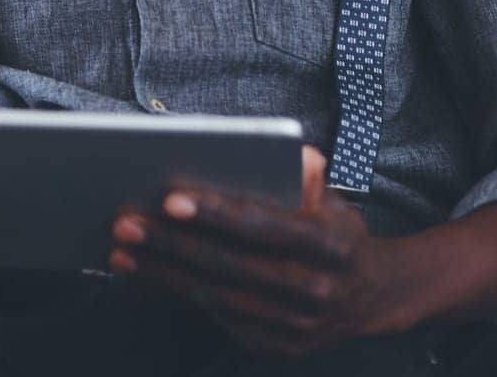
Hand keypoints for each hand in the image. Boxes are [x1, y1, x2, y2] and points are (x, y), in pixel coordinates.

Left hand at [108, 146, 406, 356]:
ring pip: (218, 297)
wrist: (374, 296)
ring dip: (163, 275)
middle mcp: (318, 291)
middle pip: (232, 266)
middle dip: (172, 244)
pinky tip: (145, 276)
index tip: (169, 198)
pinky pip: (219, 318)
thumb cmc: (338, 232)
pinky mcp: (277, 347)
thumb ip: (306, 173)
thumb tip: (281, 150)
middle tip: (124, 223)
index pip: (266, 226)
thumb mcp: (334, 197)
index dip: (218, 212)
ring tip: (121, 252)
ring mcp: (298, 327)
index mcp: (332, 246)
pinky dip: (179, 296)